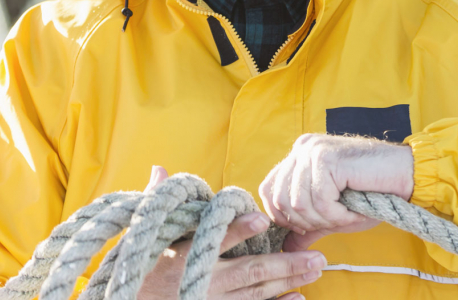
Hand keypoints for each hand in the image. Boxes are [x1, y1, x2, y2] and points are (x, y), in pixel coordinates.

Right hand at [138, 166, 324, 299]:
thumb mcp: (145, 236)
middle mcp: (204, 281)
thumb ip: (156, 202)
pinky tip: (298, 298)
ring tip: (316, 270)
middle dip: (286, 264)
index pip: (216, 239)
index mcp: (186, 255)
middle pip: (251, 272)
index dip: (239, 229)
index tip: (262, 219)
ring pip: (257, 293)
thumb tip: (161, 169)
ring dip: (289, 281)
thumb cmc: (139, 268)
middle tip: (317, 257)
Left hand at [258, 134, 413, 251]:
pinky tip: (354, 211)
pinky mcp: (327, 158)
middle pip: (279, 198)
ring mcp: (313, 150)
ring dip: (325, 219)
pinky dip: (338, 215)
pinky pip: (319, 201)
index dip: (283, 216)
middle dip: (305, 222)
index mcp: (299, 155)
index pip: (268, 190)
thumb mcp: (333, 214)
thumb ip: (307, 227)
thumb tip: (285, 249)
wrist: (406, 175)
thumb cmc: (373, 193)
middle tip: (334, 221)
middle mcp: (302, 148)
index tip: (310, 226)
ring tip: (347, 215)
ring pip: (297, 203)